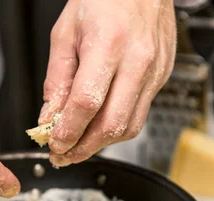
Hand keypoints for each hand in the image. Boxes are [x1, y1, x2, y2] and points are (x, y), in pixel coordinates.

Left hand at [39, 0, 176, 166]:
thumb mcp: (65, 32)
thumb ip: (57, 79)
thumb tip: (50, 118)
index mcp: (108, 44)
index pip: (87, 103)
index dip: (68, 131)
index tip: (54, 144)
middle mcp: (137, 61)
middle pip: (111, 124)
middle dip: (84, 149)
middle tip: (63, 155)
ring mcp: (154, 72)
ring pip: (129, 127)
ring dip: (101, 144)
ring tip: (79, 145)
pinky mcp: (163, 78)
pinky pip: (139, 115)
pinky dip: (117, 128)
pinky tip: (99, 126)